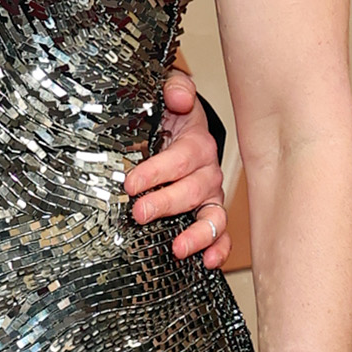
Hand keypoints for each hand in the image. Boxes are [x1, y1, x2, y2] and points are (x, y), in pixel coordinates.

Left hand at [125, 69, 228, 266]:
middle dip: (165, 203)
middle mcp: (207, 172)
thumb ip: (174, 89)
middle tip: (139, 213)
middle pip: (191, 191)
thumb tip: (178, 97)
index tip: (130, 184)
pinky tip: (208, 262)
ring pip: (212, 217)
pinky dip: (218, 249)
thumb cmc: (170, 116)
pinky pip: (220, 234)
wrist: (180, 127)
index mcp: (196, 144)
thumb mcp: (169, 95)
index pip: (178, 159)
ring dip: (196, 234)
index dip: (155, 172)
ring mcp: (209, 196)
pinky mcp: (208, 214)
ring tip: (178, 248)